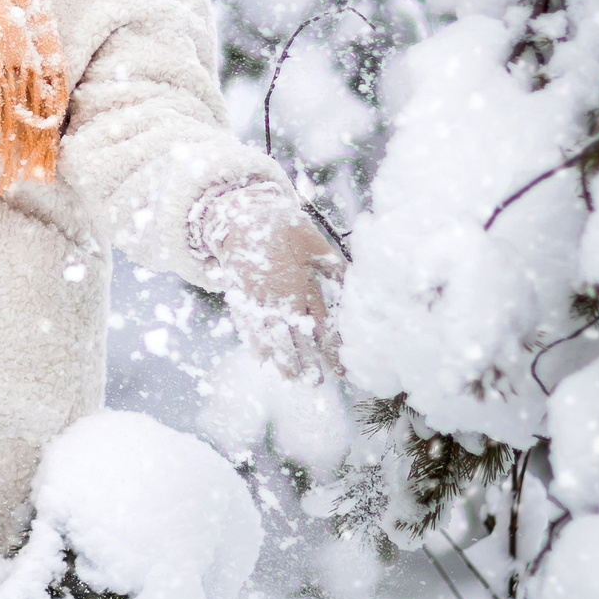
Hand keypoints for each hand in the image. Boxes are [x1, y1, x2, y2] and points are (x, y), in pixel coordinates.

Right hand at [188, 181, 344, 383]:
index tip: (340, 369)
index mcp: (299, 285)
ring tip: (290, 378)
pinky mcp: (240, 297)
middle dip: (305, 361)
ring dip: (281, 358)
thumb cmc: (282, 226)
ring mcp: (256, 299)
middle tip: (313, 383)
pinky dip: (254, 342)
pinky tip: (261, 358)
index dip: (330, 349)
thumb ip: (334, 266)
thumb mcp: (314, 243)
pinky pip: (247, 325)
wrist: (241, 216)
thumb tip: (358, 282)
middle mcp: (278, 297)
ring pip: (270, 336)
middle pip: (294, 337)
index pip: (319, 325)